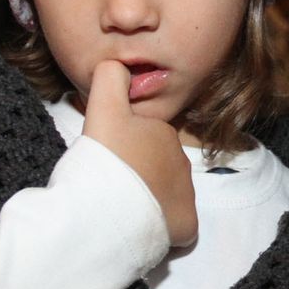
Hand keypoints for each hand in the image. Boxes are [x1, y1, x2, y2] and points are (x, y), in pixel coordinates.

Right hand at [81, 60, 197, 247]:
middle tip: (108, 182)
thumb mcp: (102, 108)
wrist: (110, 212)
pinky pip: (175, 223)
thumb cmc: (105, 159)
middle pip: (156, 165)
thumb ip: (109, 78)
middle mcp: (181, 162)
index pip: (144, 136)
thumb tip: (117, 63)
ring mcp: (186, 195)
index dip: (122, 146)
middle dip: (136, 172)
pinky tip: (138, 225)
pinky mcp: (186, 225)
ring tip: (118, 205)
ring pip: (164, 193)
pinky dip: (160, 223)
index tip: (105, 158)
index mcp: (163, 133)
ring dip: (146, 197)